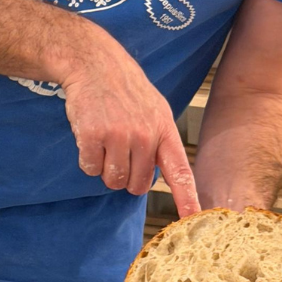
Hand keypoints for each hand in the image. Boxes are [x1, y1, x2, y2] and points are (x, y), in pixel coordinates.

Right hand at [61, 46, 199, 216]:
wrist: (95, 63)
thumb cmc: (127, 92)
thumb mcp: (157, 111)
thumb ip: (163, 143)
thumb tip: (173, 179)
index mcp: (165, 132)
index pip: (180, 173)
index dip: (187, 199)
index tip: (193, 218)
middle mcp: (146, 136)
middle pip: (136, 186)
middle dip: (126, 177)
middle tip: (120, 153)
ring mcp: (119, 136)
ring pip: (113, 180)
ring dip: (106, 169)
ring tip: (106, 142)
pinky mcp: (93, 135)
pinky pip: (90, 168)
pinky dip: (88, 159)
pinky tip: (91, 136)